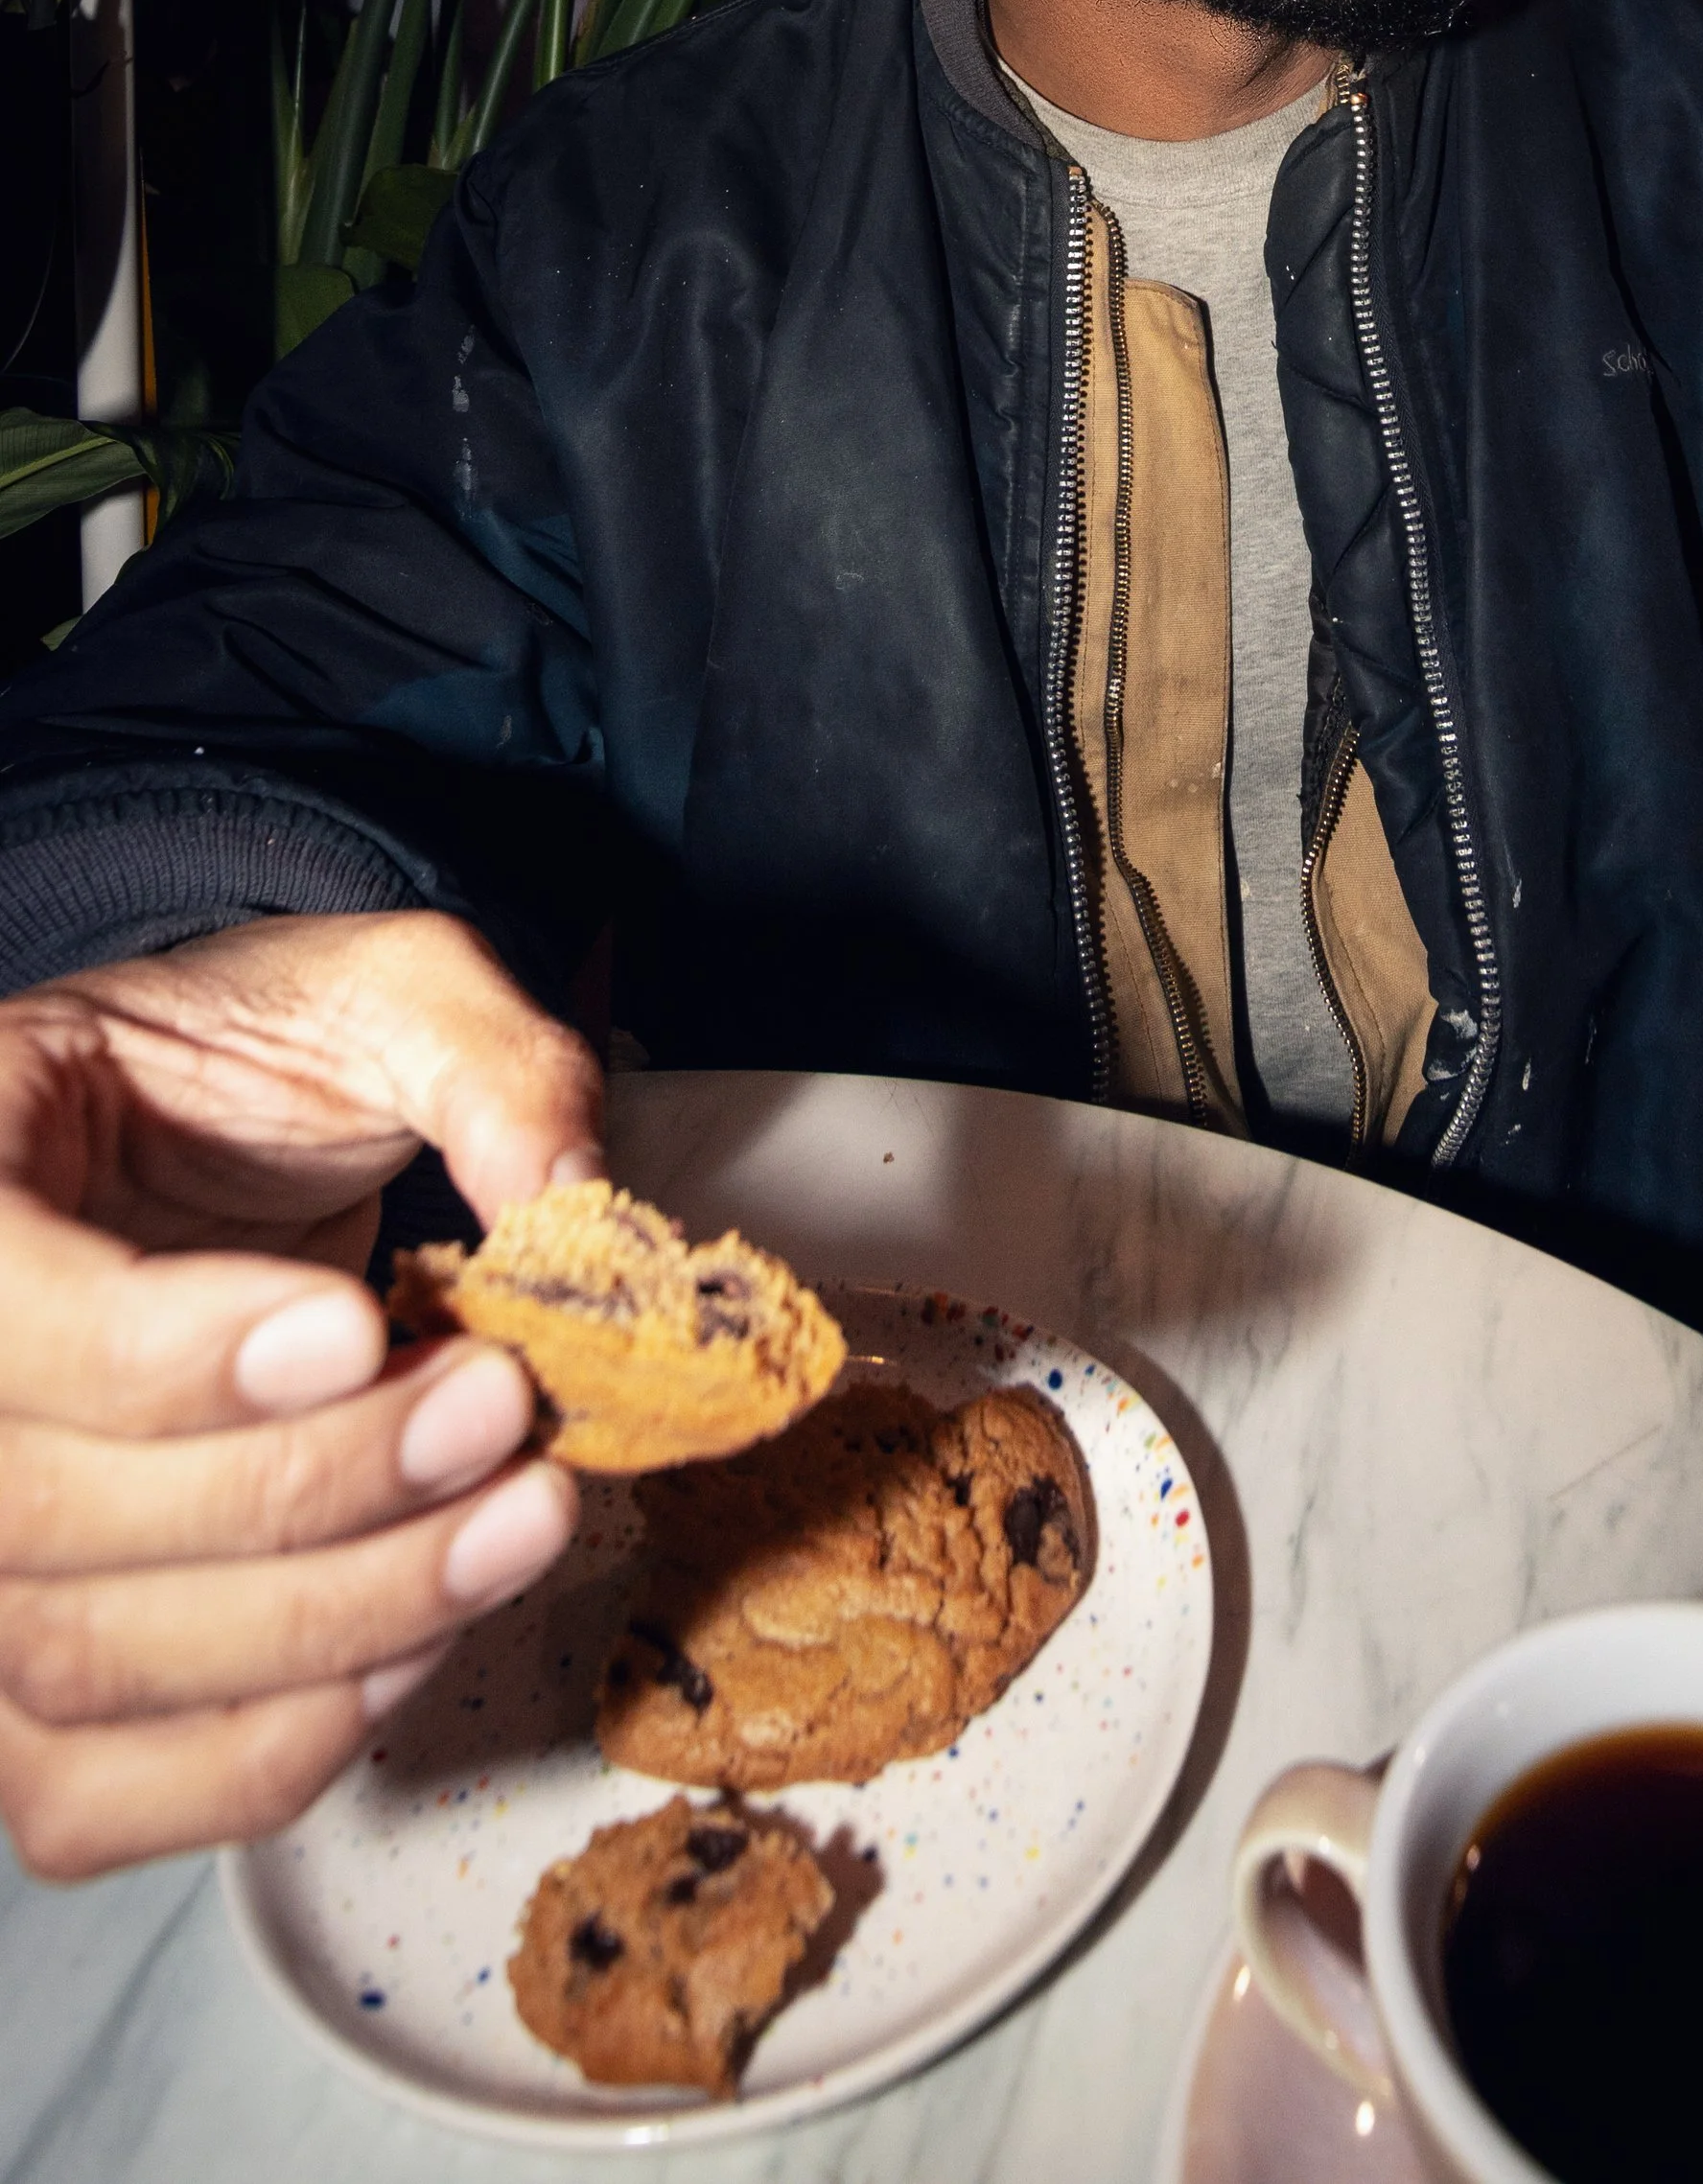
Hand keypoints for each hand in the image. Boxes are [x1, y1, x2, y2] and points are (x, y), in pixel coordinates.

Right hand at [0, 908, 603, 1880]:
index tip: (354, 1327)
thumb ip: (483, 1062)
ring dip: (323, 1626)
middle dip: (305, 1487)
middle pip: (36, 1517)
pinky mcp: (21, 1669)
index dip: (168, 1356)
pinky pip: (84, 1794)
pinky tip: (412, 1642)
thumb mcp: (382, 990)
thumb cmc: (259, 1065)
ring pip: (69, 1671)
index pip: (3, 1321)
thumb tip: (565, 1194)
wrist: (206, 1140)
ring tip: (511, 1523)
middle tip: (500, 1411)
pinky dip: (263, 1749)